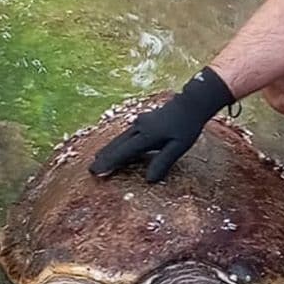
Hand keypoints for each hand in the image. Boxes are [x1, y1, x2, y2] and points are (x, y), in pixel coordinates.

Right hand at [89, 67, 234, 181]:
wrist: (191, 103)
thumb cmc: (187, 126)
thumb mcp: (179, 147)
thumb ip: (163, 162)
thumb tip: (149, 180)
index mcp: (146, 136)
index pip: (124, 152)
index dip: (109, 163)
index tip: (96, 171)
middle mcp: (139, 128)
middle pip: (118, 144)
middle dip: (104, 157)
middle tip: (91, 168)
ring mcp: (140, 122)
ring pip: (121, 138)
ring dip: (109, 148)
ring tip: (99, 157)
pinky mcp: (143, 120)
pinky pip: (127, 134)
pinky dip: (119, 142)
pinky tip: (117, 145)